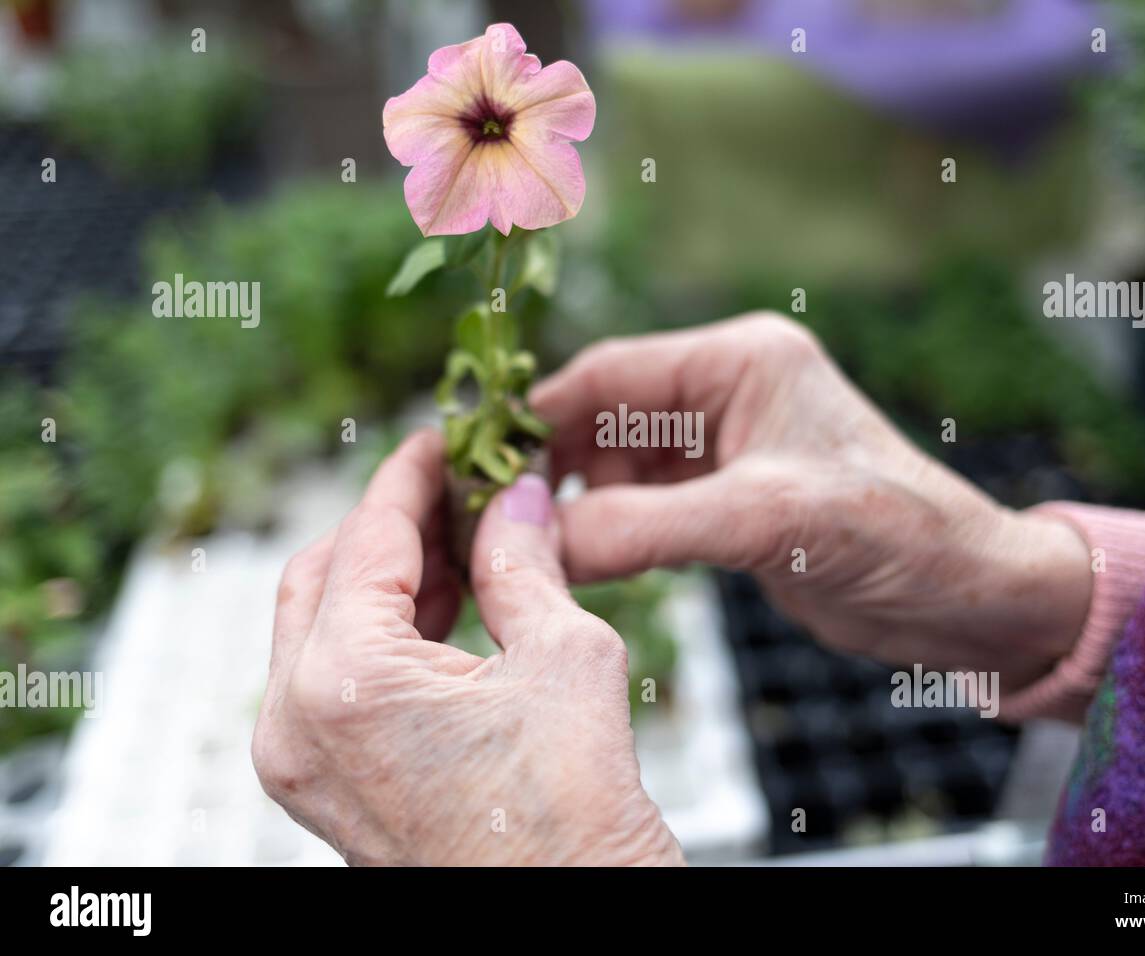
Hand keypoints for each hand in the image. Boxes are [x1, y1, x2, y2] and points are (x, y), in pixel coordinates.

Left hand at [252, 430, 682, 865]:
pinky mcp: (325, 788)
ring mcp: (301, 762)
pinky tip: (446, 605)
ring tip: (461, 541)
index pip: (366, 536)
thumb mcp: (565, 658)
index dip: (410, 475)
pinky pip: (333, 680)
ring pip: (321, 626)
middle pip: (322, 574)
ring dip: (385, 575)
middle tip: (456, 489)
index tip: (442, 440)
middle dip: (388, 522)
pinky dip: (381, 633)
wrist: (576, 920)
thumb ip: (525, 561)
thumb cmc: (576, 819)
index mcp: (344, 680)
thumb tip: (517, 500)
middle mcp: (296, 722)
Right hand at [530, 314, 1092, 690]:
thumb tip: (539, 545)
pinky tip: (586, 564)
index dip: (540, 417)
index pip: (610, 373)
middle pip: (605, 417)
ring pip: (620, 466)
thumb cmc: (895, 534)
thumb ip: (647, 527)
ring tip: (531, 549)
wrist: (969, 597)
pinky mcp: (732, 503)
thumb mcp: (766, 520)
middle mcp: (730, 392)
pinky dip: (614, 533)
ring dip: (580, 504)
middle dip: (554, 466)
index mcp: (742, 361)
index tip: (479, 465)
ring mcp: (729, 449)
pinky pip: (648, 507)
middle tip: (496, 520)